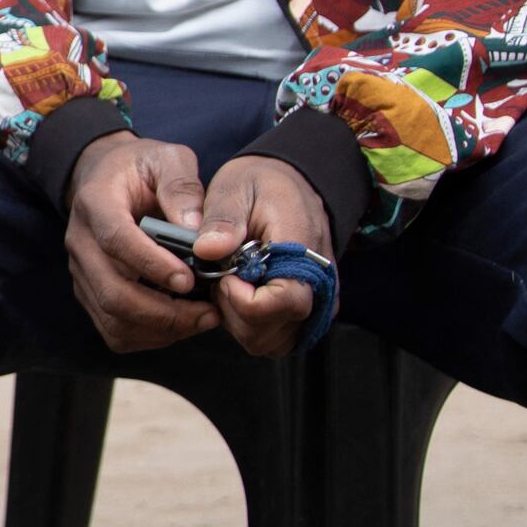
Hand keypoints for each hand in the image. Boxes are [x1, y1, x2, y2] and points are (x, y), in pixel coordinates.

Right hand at [63, 132, 219, 353]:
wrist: (105, 176)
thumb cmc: (141, 168)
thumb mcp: (168, 158)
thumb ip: (183, 187)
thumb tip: (198, 231)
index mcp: (95, 202)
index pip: (115, 241)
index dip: (151, 265)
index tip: (189, 279)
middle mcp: (80, 241)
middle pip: (111, 292)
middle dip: (163, 312)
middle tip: (207, 313)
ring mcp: (81, 271)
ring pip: (112, 318)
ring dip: (159, 329)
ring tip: (201, 320)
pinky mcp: (90, 292)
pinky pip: (114, 330)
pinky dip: (149, 336)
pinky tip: (181, 324)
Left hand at [200, 154, 335, 359]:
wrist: (291, 184)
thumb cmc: (263, 184)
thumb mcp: (236, 188)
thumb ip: (223, 219)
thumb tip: (207, 249)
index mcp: (303, 251)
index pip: (283, 302)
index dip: (242, 299)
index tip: (223, 275)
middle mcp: (319, 285)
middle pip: (272, 331)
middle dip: (234, 311)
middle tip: (221, 277)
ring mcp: (316, 302)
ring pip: (272, 343)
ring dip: (240, 323)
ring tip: (229, 284)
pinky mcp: (307, 312)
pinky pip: (277, 339)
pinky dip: (251, 327)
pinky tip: (239, 296)